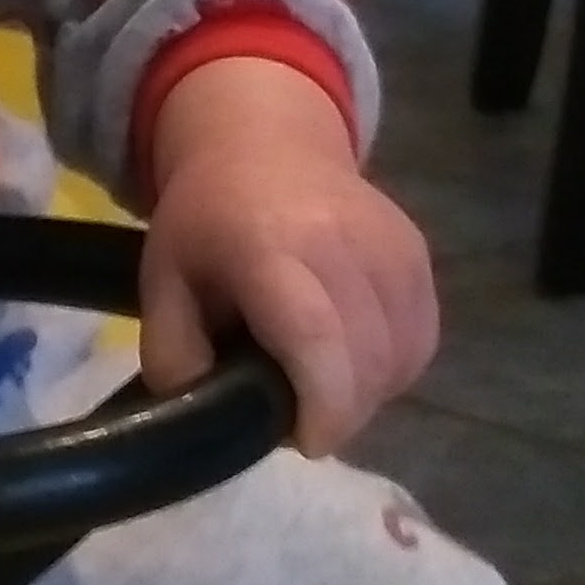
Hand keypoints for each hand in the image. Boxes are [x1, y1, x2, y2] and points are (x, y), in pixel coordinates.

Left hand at [137, 57, 436, 456]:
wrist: (263, 143)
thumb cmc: (205, 222)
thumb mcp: (162, 284)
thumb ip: (175, 357)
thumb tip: (212, 420)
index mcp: (268, 247)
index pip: (316, 338)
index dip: (322, 406)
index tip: (304, 441)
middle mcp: (341, 240)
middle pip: (368, 357)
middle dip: (341, 412)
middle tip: (302, 418)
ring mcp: (390, 243)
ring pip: (403, 353)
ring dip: (370, 393)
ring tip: (323, 385)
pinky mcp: (418, 251)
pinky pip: (422, 337)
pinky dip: (395, 366)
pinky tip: (355, 359)